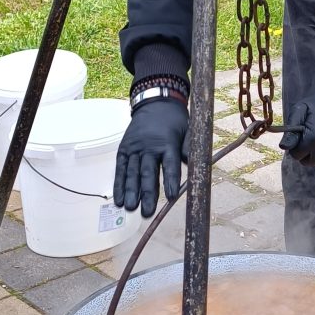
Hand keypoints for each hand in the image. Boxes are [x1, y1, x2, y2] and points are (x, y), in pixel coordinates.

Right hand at [114, 98, 187, 215]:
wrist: (154, 101)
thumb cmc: (175, 120)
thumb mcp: (188, 129)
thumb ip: (189, 149)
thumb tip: (194, 167)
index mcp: (168, 143)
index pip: (170, 164)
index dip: (170, 180)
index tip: (171, 196)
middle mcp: (149, 147)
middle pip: (147, 172)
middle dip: (147, 193)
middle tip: (146, 212)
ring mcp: (134, 148)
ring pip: (132, 172)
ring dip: (131, 192)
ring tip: (131, 208)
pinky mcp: (124, 149)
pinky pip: (120, 168)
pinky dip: (119, 184)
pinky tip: (119, 200)